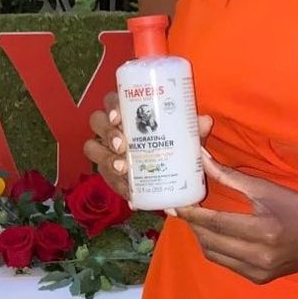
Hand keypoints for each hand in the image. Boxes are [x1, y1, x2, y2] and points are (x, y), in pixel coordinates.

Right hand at [84, 93, 214, 201]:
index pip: (112, 100)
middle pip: (97, 121)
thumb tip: (204, 121)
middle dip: (108, 134)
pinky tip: (133, 198)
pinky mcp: (108, 171)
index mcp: (127, 109)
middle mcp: (111, 126)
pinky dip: (119, 188)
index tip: (119, 118)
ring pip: (92, 148)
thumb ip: (193, 128)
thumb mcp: (184, 134)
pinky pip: (105, 178)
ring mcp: (106, 148)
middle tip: (122, 146)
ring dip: (106, 159)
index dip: (111, 106)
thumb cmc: (173, 140)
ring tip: (124, 171)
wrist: (172, 168)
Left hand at [175, 150, 297, 283]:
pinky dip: (214, 247)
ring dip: (201, 236)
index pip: (216, 223)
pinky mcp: (258, 279)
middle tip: (181, 207)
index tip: (174, 203)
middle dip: (192, 224)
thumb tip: (200, 158)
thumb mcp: (267, 188)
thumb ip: (230, 176)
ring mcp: (258, 272)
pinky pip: (225, 263)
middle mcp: (259, 257)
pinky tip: (212, 232)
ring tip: (195, 218)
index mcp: (263, 231)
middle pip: (210, 241)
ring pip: (213, 254)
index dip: (192, 213)